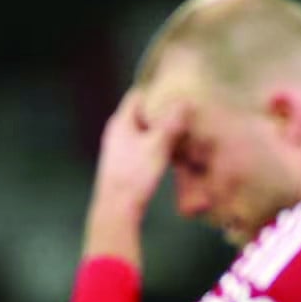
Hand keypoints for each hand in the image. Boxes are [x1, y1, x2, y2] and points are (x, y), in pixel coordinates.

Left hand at [83, 89, 188, 265]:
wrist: (116, 209)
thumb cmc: (135, 175)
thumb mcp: (157, 146)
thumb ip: (171, 123)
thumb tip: (184, 101)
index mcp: (120, 122)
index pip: (137, 95)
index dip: (155, 92)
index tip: (174, 93)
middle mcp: (116, 133)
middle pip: (140, 114)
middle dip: (160, 112)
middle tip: (182, 112)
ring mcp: (118, 150)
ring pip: (141, 132)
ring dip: (159, 131)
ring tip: (180, 132)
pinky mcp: (123, 165)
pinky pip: (141, 147)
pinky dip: (154, 146)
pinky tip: (169, 154)